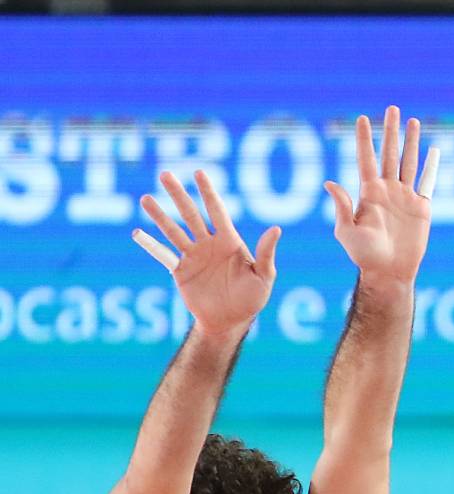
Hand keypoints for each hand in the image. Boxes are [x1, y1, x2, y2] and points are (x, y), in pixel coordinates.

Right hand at [132, 170, 279, 336]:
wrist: (231, 320)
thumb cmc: (252, 298)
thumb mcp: (264, 276)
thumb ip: (266, 253)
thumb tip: (276, 229)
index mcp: (229, 241)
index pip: (217, 210)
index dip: (208, 191)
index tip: (198, 172)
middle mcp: (209, 244)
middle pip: (190, 214)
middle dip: (178, 194)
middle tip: (165, 174)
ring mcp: (193, 256)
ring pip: (173, 230)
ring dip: (159, 215)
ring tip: (145, 198)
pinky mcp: (181, 271)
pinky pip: (163, 255)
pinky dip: (150, 245)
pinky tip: (136, 233)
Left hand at [324, 105, 437, 288]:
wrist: (389, 272)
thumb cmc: (364, 256)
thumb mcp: (347, 232)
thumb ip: (342, 207)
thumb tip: (330, 182)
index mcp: (368, 193)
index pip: (366, 158)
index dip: (364, 139)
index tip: (362, 118)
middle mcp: (387, 190)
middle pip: (390, 154)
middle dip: (390, 131)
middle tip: (392, 109)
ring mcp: (405, 197)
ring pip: (409, 162)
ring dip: (411, 142)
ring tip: (413, 121)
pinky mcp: (422, 208)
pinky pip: (428, 182)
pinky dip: (432, 166)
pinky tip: (434, 151)